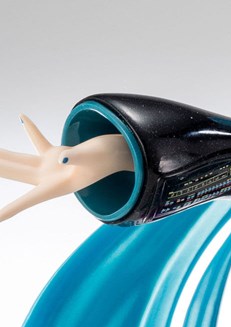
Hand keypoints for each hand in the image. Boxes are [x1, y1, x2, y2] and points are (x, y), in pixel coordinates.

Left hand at [0, 115, 133, 221]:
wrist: (123, 154)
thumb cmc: (112, 158)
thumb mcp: (96, 158)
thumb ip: (78, 158)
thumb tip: (63, 158)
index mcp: (58, 185)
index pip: (28, 200)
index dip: (10, 210)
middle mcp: (49, 177)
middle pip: (13, 172)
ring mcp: (50, 165)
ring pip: (17, 159)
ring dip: (0, 155)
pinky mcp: (56, 153)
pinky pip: (38, 141)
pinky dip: (31, 129)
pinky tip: (21, 117)